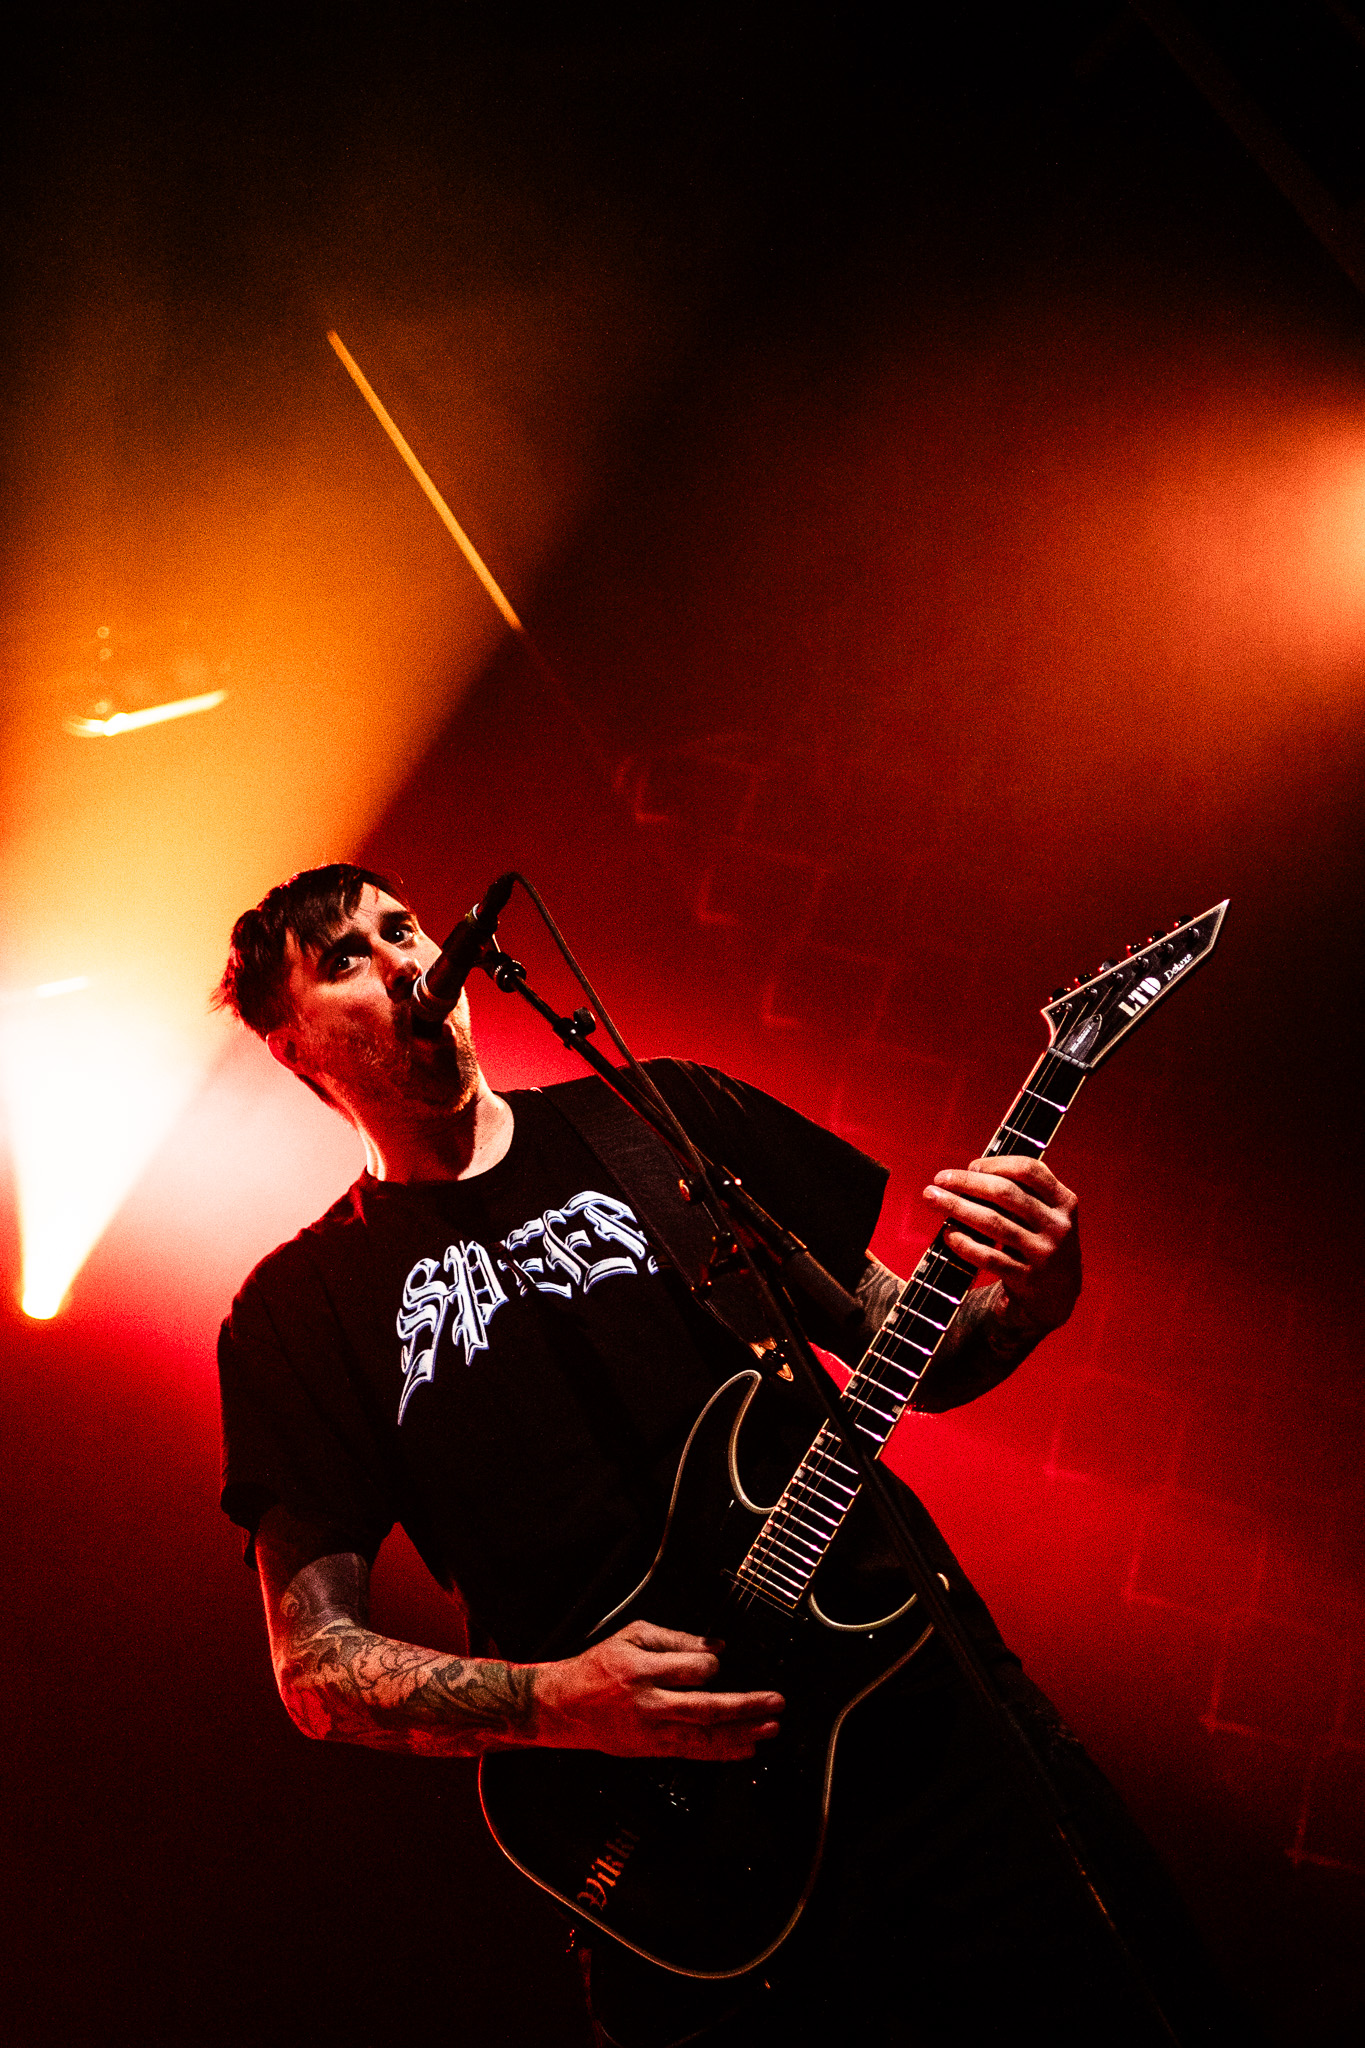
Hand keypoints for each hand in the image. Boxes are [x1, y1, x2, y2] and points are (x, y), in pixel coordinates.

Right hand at [532, 1620, 783, 1759]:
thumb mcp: (632, 1636)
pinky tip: (744, 1749)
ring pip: (704, 1737)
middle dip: (746, 1706)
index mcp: (642, 1670)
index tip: (718, 1661)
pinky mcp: (652, 1749)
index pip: (693, 1669)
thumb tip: (716, 1646)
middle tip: (775, 1702)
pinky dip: (722, 1752)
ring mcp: (652, 1732)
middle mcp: (649, 1704)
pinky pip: (693, 1752)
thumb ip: (676, 1639)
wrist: (565, 1706)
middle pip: (707, 1709)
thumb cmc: (598, 1667)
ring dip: (742, 1734)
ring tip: (769, 1728)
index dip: (712, 1664)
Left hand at [922, 1155, 1080, 1341]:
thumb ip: (1021, 1192)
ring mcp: (1043, 1254)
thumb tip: (968, 1174)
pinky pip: (989, 1257)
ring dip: (957, 1207)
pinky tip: (948, 1233)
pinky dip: (965, 1243)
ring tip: (933, 1198)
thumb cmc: (1040, 1240)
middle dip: (967, 1183)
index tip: (971, 1166)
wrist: (1057, 1294)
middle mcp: (1057, 1226)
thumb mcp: (1046, 1214)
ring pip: (993, 1223)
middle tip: (940, 1179)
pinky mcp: (1026, 1279)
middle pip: (1006, 1194)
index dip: (997, 1164)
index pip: (1030, 1170)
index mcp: (1064, 1202)